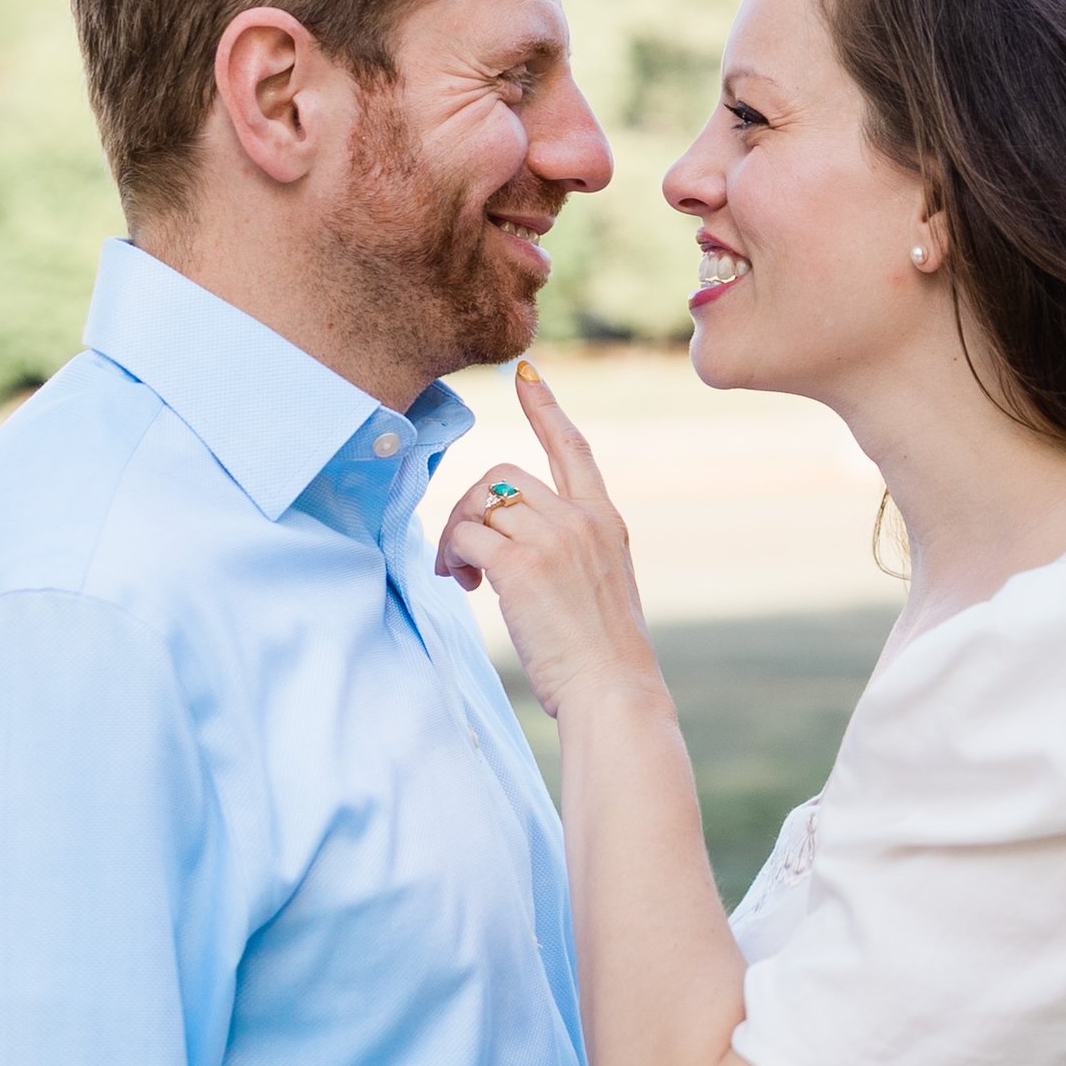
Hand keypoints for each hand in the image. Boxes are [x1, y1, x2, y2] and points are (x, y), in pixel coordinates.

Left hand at [435, 365, 657, 716]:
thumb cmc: (603, 656)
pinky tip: (460, 584)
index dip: (546, 408)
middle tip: (461, 555)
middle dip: (470, 507)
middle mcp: (581, 519)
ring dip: (454, 535)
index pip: (573, 447)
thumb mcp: (601, 585)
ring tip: (457, 575)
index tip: (526, 374)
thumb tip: (507, 547)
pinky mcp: (521, 565)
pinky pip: (465, 536)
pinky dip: (450, 555)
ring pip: (479, 502)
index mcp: (605, 520)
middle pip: (504, 475)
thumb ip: (568, 551)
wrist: (614, 691)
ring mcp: (553, 538)